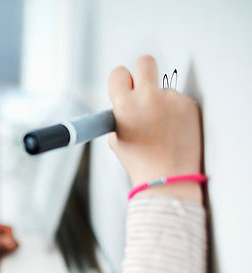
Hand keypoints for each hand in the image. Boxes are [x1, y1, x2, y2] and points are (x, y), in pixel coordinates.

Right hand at [108, 55, 202, 201]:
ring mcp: (171, 100)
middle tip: (145, 84)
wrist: (167, 177)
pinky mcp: (189, 105)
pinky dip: (176, 113)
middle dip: (143, 70)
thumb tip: (126, 102)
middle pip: (145, 62)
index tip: (126, 87)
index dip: (122, 81)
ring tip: (161, 127)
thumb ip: (119, 115)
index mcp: (124, 105)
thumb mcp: (117, 138)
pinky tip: (174, 130)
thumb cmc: (140, 162)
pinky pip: (179, 101)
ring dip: (162, 101)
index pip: (119, 73)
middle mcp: (147, 98)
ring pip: (164, 88)